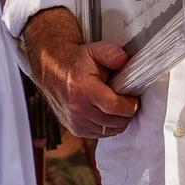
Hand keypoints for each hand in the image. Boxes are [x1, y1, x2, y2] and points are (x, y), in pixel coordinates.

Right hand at [23, 7, 138, 138]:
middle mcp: (78, 109)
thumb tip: (124, 60)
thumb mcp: (94, 50)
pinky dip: (107, 126)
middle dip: (126, 112)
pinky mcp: (75, 129)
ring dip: (117, 120)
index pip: (115, 107)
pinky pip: (101, 134)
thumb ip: (112, 54)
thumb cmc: (75, 61)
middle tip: (126, 100)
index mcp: (84, 89)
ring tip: (114, 104)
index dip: (130, 105)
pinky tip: (104, 111)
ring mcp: (76, 121)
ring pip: (110, 131)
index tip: (133, 97)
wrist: (51, 70)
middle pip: (115, 122)